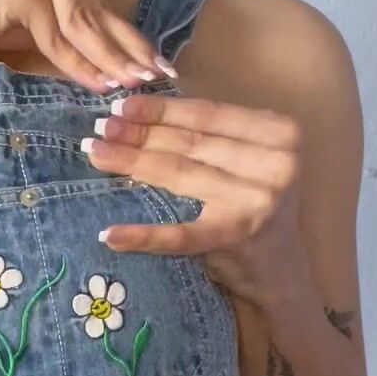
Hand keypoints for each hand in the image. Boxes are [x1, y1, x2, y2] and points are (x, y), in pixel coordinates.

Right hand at [0, 0, 177, 94]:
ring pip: (81, 24)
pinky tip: (101, 82)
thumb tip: (115, 53)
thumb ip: (70, 20)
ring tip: (135, 84)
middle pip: (95, 11)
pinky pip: (57, 35)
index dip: (128, 33)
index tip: (155, 60)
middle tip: (158, 76)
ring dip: (109, 60)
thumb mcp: (34, 10)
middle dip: (127, 50)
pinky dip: (79, 63)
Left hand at [82, 91, 304, 305]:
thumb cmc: (255, 205)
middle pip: (192, 142)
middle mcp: (276, 163)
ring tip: (96, 155)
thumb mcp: (246, 160)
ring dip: (132, 163)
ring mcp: (258, 201)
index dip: (163, 109)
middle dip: (140, 134)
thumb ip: (212, 136)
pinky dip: (144, 235)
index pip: (209, 115)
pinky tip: (111, 234)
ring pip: (182, 173)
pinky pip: (182, 235)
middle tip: (100, 129)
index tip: (121, 106)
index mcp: (279, 133)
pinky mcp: (238, 238)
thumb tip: (139, 114)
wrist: (280, 270)